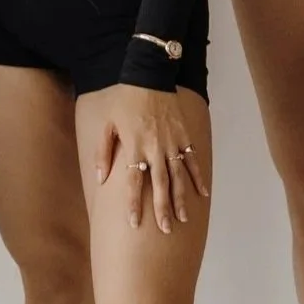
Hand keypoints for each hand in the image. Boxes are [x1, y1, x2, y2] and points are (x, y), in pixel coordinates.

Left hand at [87, 84, 208, 231]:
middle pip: (160, 184)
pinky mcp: (183, 135)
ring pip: (178, 176)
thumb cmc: (124, 99)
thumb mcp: (107, 123)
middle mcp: (155, 148)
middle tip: (166, 229)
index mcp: (134, 147)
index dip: (133, 204)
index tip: (134, 224)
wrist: (149, 74)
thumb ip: (103, 152)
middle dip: (162, 209)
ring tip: (183, 218)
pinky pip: (192, 160)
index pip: (133, 182)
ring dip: (181, 198)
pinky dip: (198, 176)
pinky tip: (203, 193)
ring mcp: (172, 143)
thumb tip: (100, 179)